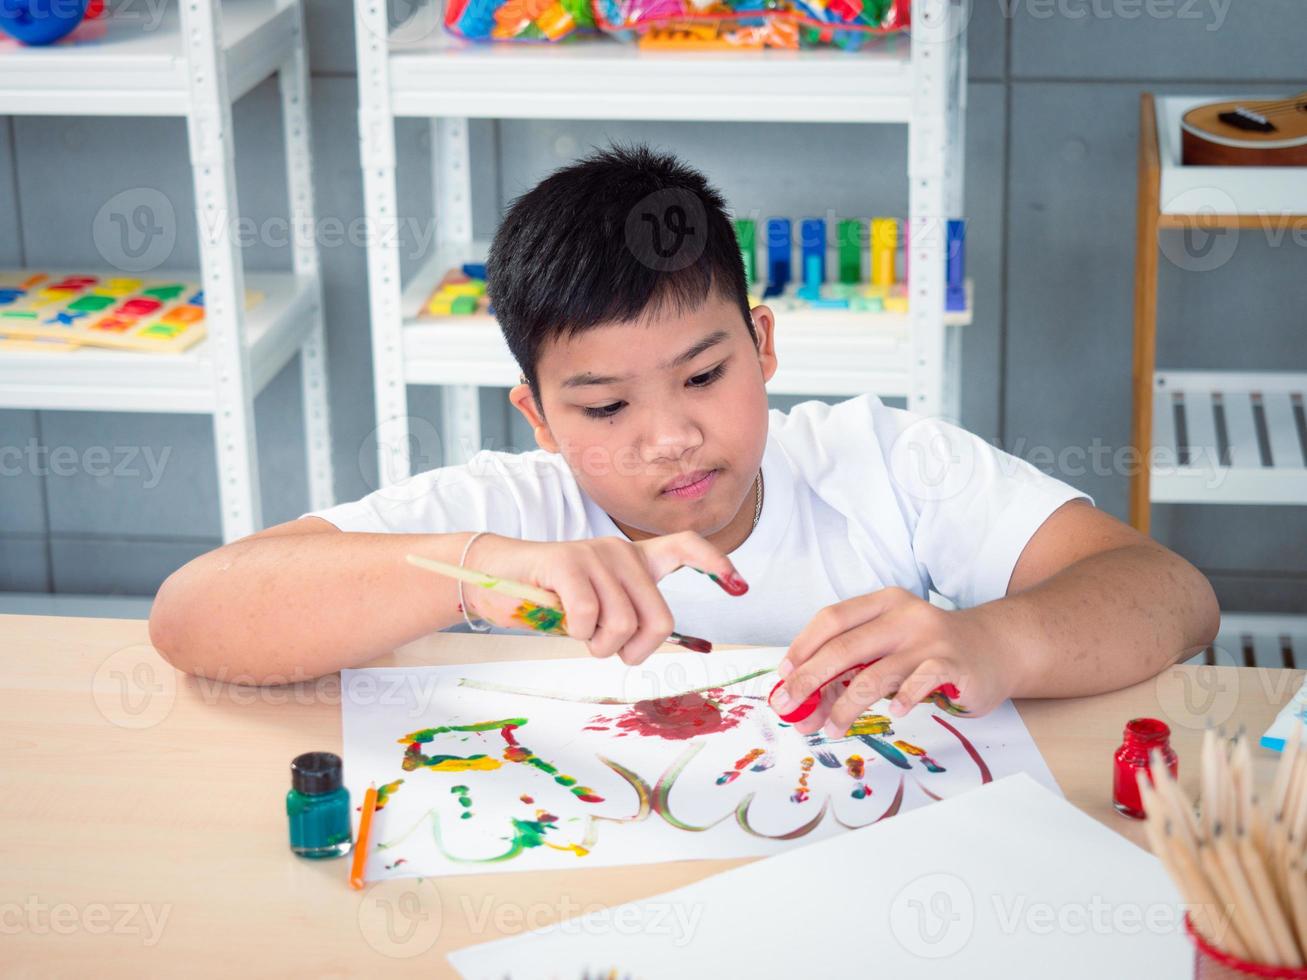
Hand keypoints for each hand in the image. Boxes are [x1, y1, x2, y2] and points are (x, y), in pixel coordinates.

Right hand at [463, 532, 746, 664]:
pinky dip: (576, 632)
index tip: (739, 585)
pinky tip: (561, 619)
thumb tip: (649, 641)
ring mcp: (595, 554)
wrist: (494, 577)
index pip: (686, 546)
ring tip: (578, 632)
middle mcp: (620, 551)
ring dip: (599, 645)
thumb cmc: (549, 599)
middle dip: (636, 649)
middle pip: (659, 616)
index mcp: (633, 559)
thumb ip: (626, 614)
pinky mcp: (566, 562)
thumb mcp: (597, 608)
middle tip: (609, 650)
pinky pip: (589, 616)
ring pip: (623, 623)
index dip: (716, 565)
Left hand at [770, 587, 1018, 736]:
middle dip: (810, 679)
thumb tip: (804, 705)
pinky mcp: (953, 663)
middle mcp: (904, 615)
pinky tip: (892, 714)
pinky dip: (902, 700)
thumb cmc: (931, 650)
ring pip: (876, 673)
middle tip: (789, 706)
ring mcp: (930, 638)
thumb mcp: (889, 649)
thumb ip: (852, 669)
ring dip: (846, 706)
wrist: (995, 648)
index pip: (832, 618)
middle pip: (845, 646)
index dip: (802, 646)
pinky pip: (919, 683)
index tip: (782, 675)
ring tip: (830, 728)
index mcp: (882, 603)